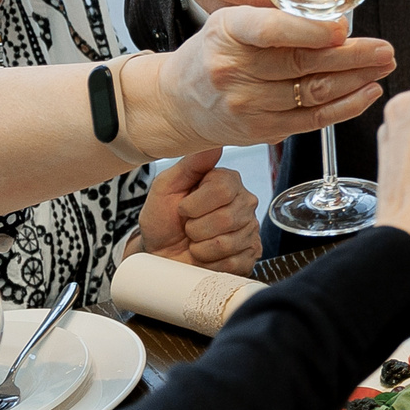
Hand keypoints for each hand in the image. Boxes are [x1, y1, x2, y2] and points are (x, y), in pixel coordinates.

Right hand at [131, 10, 395, 156]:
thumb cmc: (215, 53)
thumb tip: (337, 20)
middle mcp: (234, 69)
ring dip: (356, 79)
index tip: (343, 27)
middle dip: (352, 56)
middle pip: (302, 63)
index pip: (270, 30)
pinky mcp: (262, 130)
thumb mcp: (232, 22)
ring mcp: (247, 104)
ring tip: (384, 65)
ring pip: (313, 92)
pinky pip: (312, 119)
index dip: (309, 30)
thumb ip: (276, 19)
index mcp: (227, 31)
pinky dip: (346, 106)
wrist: (178, 101)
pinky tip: (368, 91)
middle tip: (385, 48)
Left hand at [137, 146, 262, 275]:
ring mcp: (249, 231)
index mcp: (227, 181)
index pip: (223, 190)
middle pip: (227, 218)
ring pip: (228, 243)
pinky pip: (233, 263)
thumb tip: (215, 145)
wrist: (159, 254)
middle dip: (195, 229)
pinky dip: (210, 264)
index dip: (195, 205)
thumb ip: (191, 164)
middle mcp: (244, 203)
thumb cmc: (163, 220)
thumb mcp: (166, 186)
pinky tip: (206, 258)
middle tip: (188, 229)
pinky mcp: (249, 256)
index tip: (182, 209)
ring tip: (195, 243)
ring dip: (201, 248)